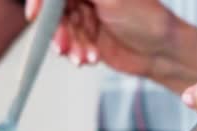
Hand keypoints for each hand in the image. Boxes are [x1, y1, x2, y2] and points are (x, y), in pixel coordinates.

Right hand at [26, 0, 176, 76]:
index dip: (42, 2)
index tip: (34, 15)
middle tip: (61, 46)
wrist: (162, 52)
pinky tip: (90, 59)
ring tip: (85, 57)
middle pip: (54, 10)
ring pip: (61, 30)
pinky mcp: (87, 37)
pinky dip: (76, 53)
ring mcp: (85, 16)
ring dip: (69, 45)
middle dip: (57, 30)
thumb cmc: (146, 18)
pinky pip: (70, 45)